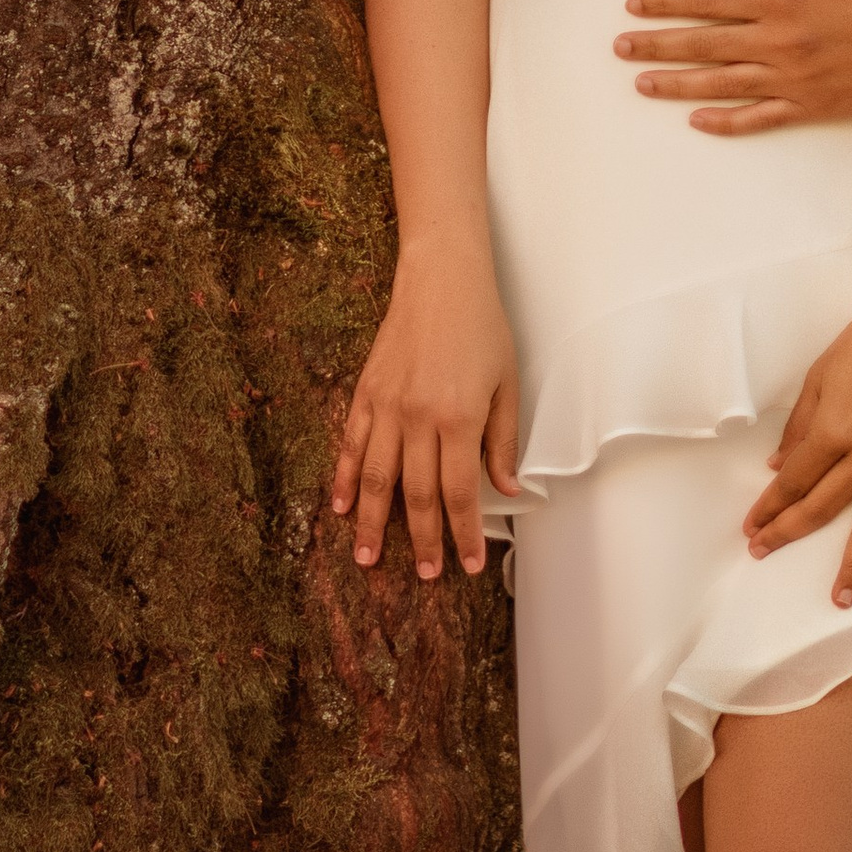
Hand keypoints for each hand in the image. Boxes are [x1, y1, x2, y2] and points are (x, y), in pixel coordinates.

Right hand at [330, 236, 519, 581]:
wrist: (441, 277)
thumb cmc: (482, 326)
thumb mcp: (507, 382)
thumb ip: (502, 440)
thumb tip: (508, 488)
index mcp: (460, 417)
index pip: (460, 492)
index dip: (464, 532)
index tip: (467, 563)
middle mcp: (420, 418)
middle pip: (417, 494)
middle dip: (422, 540)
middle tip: (426, 574)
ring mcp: (388, 406)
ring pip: (378, 479)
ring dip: (374, 523)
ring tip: (369, 559)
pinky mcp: (366, 393)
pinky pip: (353, 445)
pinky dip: (347, 478)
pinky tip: (342, 506)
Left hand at [617, 0, 851, 130]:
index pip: (708, 0)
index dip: (668, 3)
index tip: (634, 5)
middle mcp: (777, 42)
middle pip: (703, 44)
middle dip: (656, 44)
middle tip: (619, 46)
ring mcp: (790, 79)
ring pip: (720, 83)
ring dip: (676, 83)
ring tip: (640, 82)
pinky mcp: (809, 106)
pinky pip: (757, 118)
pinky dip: (724, 121)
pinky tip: (695, 119)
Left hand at [744, 275, 851, 604]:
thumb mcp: (820, 377)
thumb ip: (799, 426)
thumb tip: (780, 468)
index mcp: (832, 430)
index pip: (794, 483)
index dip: (769, 508)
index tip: (752, 529)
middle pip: (822, 507)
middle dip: (789, 533)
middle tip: (766, 556)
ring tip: (841, 596)